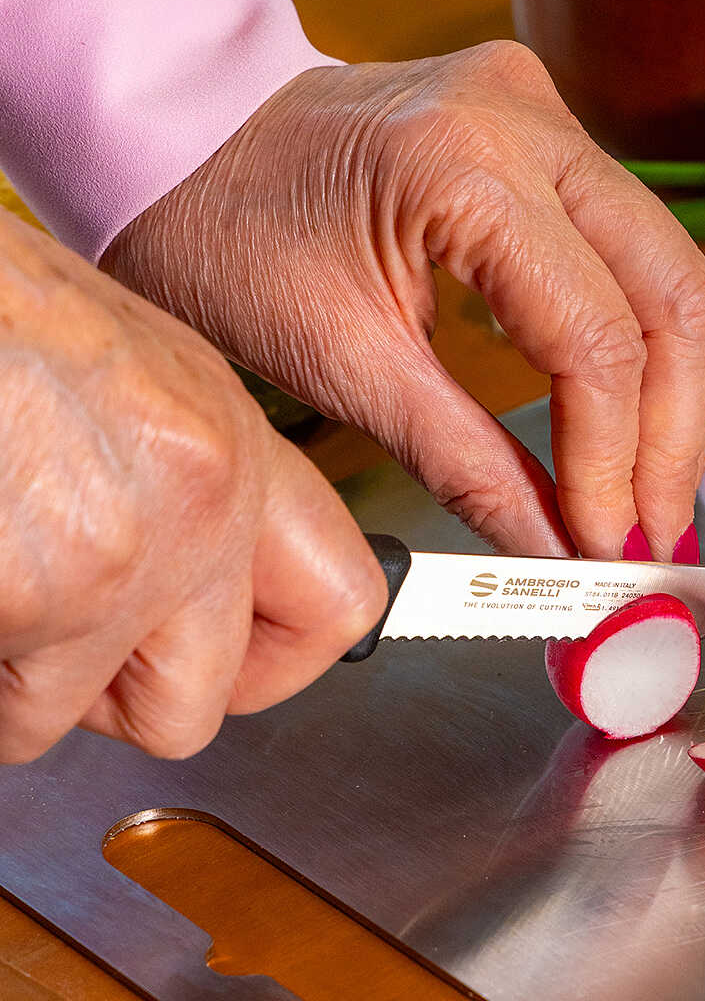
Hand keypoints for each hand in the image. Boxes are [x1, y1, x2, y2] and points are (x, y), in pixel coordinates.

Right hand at [0, 213, 384, 761]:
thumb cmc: (3, 311)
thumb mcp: (140, 377)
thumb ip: (190, 485)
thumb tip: (198, 588)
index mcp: (234, 446)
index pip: (342, 606)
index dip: (277, 660)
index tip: (238, 659)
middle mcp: (197, 507)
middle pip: (193, 709)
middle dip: (111, 697)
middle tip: (63, 634)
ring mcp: (106, 561)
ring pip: (51, 721)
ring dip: (7, 670)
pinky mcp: (21, 598)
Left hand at [103, 44, 704, 560]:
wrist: (182, 134)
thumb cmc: (223, 234)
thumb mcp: (338, 363)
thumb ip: (463, 461)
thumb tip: (553, 546)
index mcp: (463, 167)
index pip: (595, 336)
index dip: (615, 457)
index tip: (607, 542)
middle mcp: (528, 120)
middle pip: (672, 291)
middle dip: (672, 429)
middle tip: (657, 526)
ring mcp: (544, 113)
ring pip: (669, 267)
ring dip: (668, 387)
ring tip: (650, 486)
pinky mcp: (543, 132)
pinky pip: (628, 245)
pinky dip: (635, 336)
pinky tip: (627, 408)